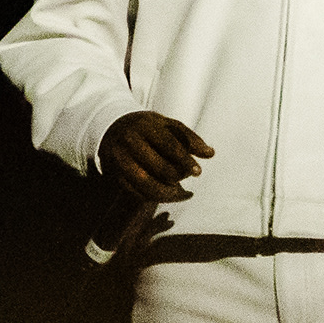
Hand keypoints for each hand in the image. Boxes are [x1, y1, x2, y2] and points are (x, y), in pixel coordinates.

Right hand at [100, 111, 214, 201]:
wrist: (113, 128)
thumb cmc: (148, 128)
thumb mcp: (168, 125)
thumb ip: (190, 138)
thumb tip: (210, 154)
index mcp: (145, 126)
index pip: (168, 144)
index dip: (185, 160)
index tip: (198, 172)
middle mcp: (130, 142)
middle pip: (157, 167)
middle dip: (177, 177)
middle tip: (188, 178)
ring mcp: (120, 160)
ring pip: (145, 184)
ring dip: (167, 194)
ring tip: (182, 193)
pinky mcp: (115, 175)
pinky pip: (136, 192)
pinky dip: (153, 197)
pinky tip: (167, 195)